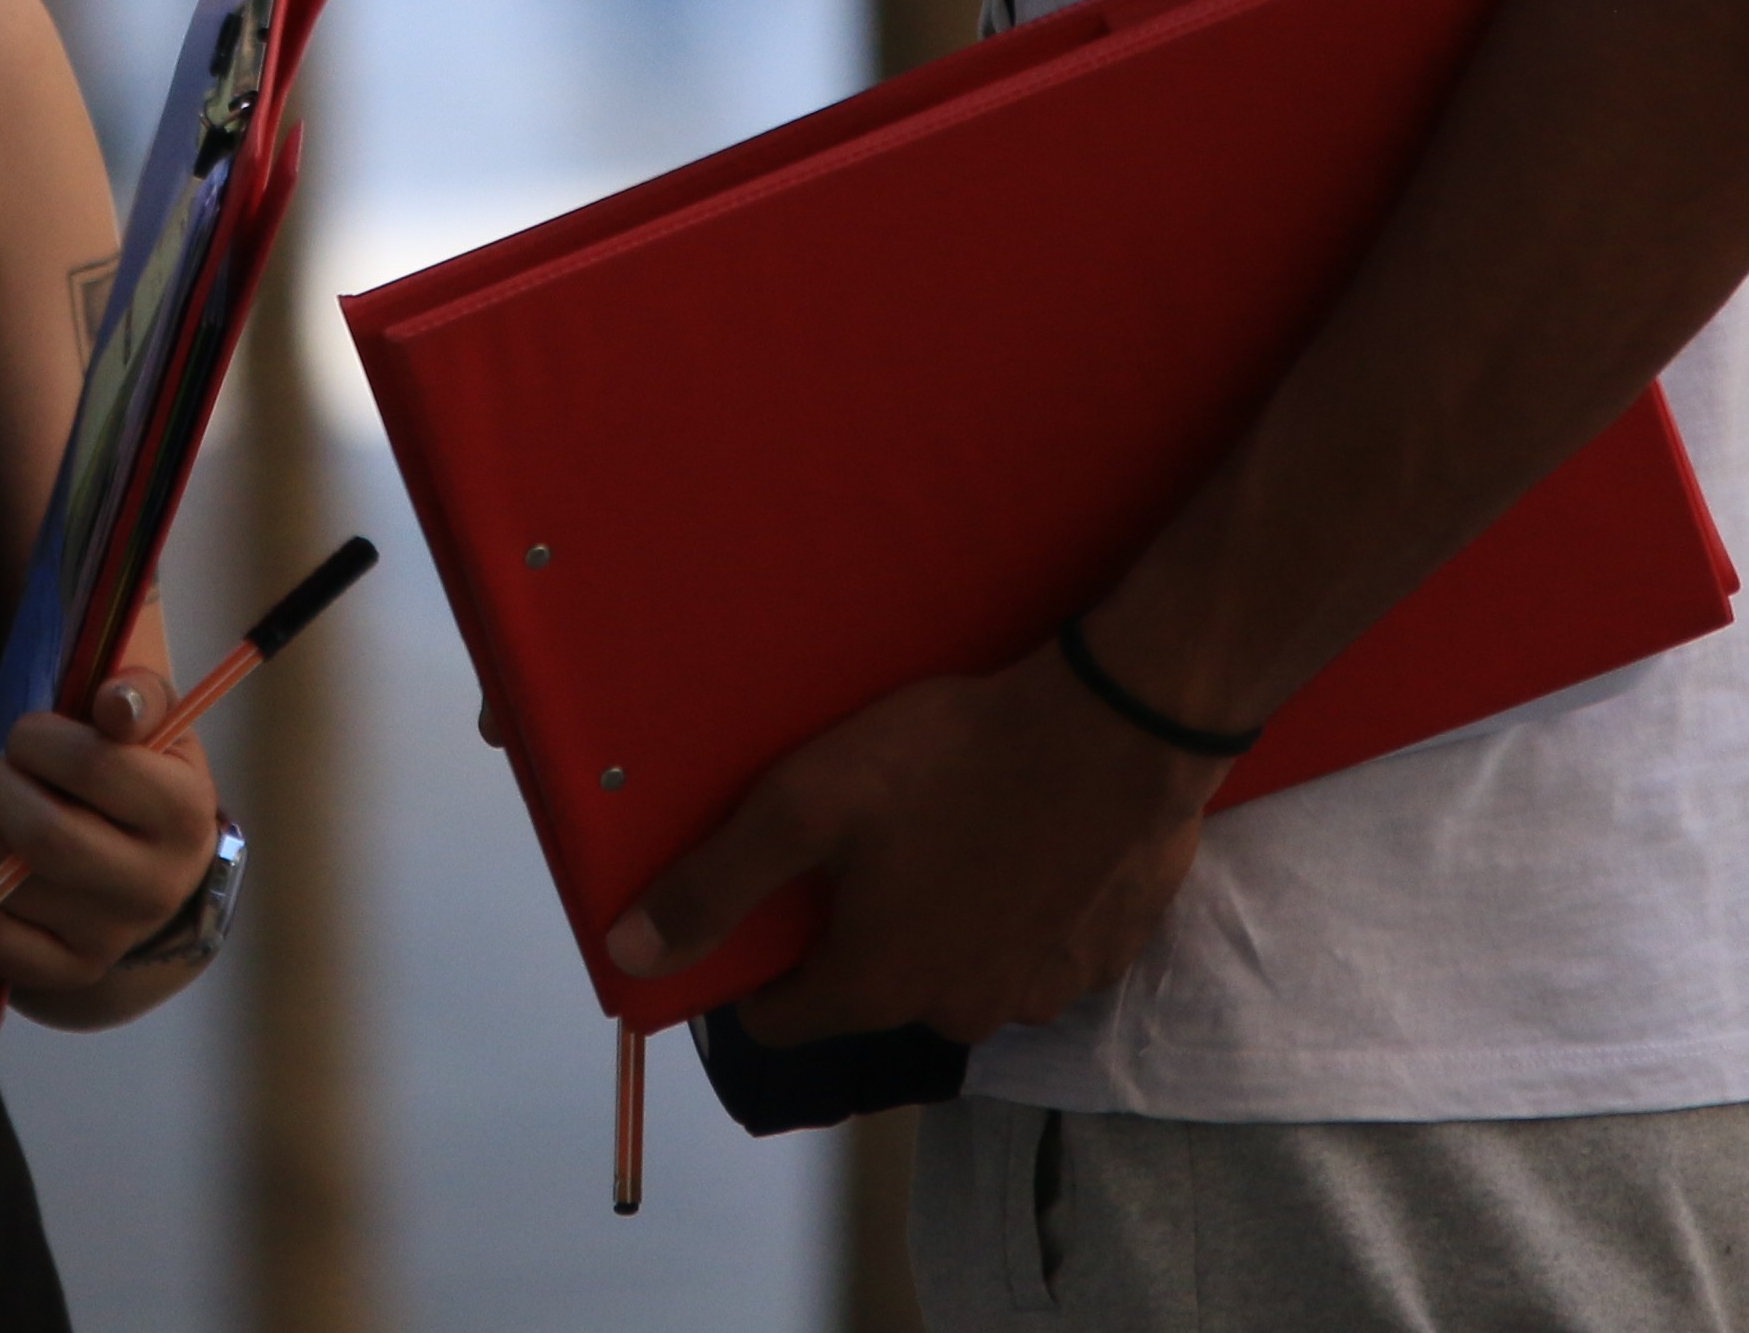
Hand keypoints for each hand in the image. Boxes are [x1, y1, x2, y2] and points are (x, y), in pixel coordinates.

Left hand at [0, 674, 220, 1002]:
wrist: (154, 862)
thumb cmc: (144, 776)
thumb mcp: (157, 724)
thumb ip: (139, 696)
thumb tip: (116, 702)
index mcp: (184, 814)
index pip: (93, 766)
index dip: (39, 738)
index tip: (30, 735)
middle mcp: (156, 885)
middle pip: (43, 834)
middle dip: (1, 786)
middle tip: (5, 772)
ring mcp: (113, 937)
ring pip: (5, 882)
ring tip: (3, 818)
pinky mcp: (71, 970)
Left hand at [609, 648, 1211, 1045]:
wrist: (1118, 730)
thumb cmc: (952, 760)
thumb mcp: (806, 805)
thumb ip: (715, 885)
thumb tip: (630, 953)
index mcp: (875, 987)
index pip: (781, 1018)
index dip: (756, 968)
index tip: (763, 908)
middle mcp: (954, 1013)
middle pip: (873, 989)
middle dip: (856, 930)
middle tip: (862, 841)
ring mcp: (1037, 993)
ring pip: (956, 969)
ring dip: (942, 920)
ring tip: (944, 831)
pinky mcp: (1099, 959)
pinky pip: (1031, 948)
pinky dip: (1016, 909)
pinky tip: (1016, 840)